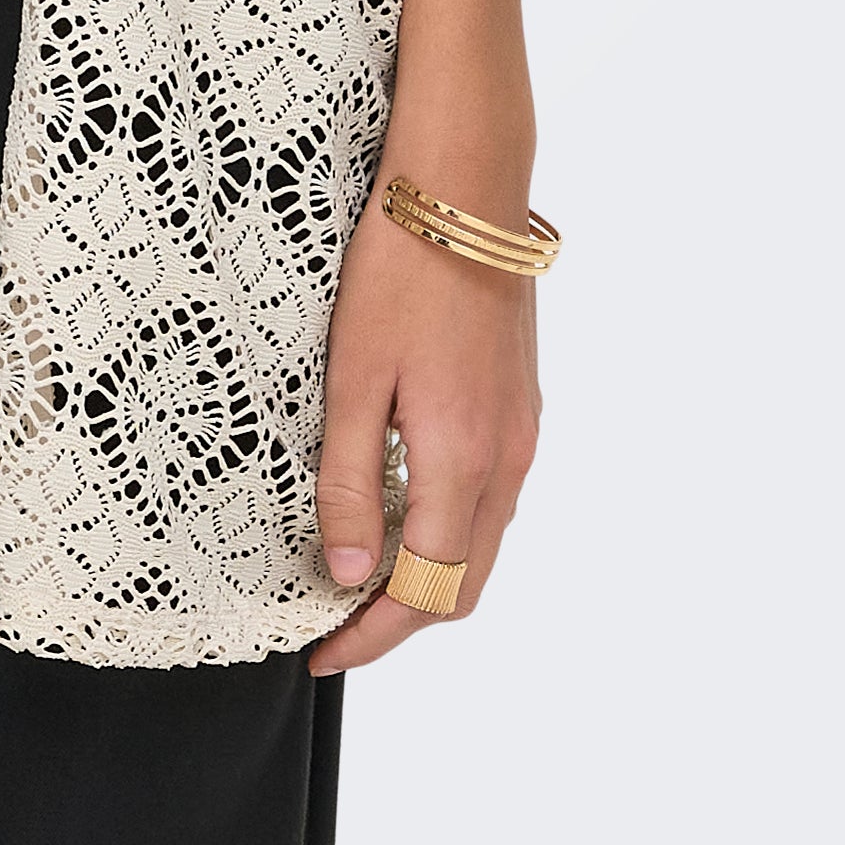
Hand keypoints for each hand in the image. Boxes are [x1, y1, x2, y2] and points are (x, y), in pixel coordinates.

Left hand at [306, 169, 542, 675]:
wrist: (464, 189)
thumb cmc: (399, 272)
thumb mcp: (353, 378)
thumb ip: (353, 483)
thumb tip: (350, 578)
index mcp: (463, 462)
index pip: (425, 592)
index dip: (373, 637)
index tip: (321, 654)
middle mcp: (507, 460)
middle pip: (465, 585)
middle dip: (403, 620)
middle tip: (337, 628)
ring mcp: (522, 433)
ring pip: (482, 544)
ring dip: (429, 576)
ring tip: (360, 574)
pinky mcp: (521, 405)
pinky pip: (491, 499)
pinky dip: (450, 530)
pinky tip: (404, 508)